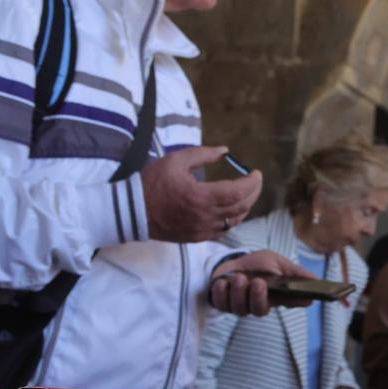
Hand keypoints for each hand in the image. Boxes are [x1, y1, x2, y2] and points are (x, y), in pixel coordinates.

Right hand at [141, 146, 261, 242]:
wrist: (131, 210)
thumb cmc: (152, 182)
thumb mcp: (176, 160)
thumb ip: (203, 154)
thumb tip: (225, 150)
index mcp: (201, 196)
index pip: (239, 192)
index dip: (252, 182)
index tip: (256, 173)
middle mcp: (205, 216)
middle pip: (241, 207)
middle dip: (253, 193)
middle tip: (255, 181)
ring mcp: (201, 230)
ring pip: (234, 221)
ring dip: (245, 207)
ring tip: (246, 194)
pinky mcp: (196, 238)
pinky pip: (223, 231)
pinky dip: (233, 220)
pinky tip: (232, 211)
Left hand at [209, 250, 314, 315]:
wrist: (232, 262)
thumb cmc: (258, 264)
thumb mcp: (278, 263)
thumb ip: (295, 273)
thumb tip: (318, 281)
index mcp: (275, 296)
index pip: (289, 302)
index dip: (295, 301)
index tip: (303, 296)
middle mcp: (258, 304)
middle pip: (260, 310)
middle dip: (258, 297)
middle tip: (258, 282)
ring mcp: (239, 306)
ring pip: (239, 308)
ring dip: (239, 292)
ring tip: (238, 277)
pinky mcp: (222, 304)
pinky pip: (220, 304)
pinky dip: (220, 293)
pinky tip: (222, 282)